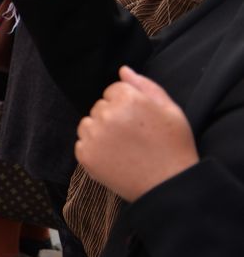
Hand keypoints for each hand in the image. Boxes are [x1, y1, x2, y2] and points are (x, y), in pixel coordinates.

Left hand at [76, 66, 197, 202]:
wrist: (168, 186)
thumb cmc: (173, 147)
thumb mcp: (171, 111)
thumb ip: (145, 86)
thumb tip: (123, 70)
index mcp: (129, 99)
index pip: (114, 90)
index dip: (129, 105)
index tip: (141, 121)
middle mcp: (107, 114)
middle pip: (100, 106)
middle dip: (114, 116)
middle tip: (134, 136)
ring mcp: (94, 135)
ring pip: (88, 123)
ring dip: (101, 131)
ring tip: (124, 147)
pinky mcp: (85, 154)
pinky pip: (82, 142)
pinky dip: (94, 149)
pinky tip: (115, 158)